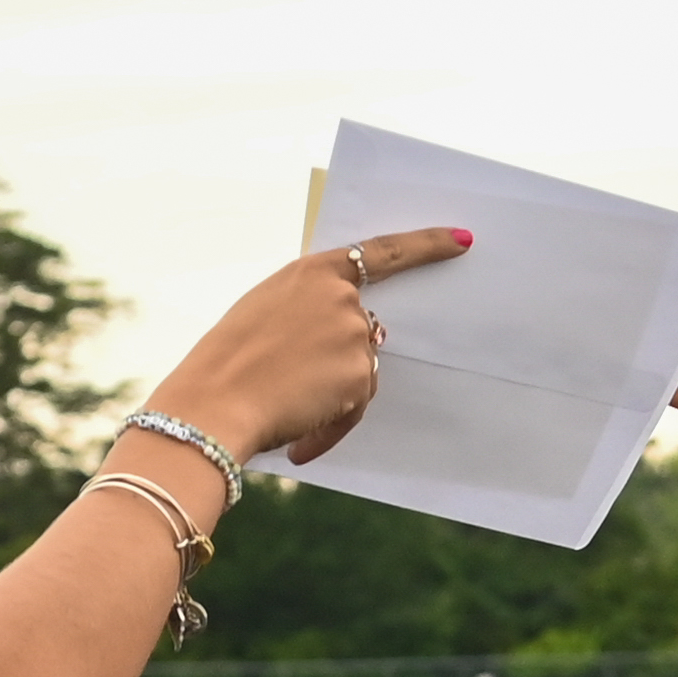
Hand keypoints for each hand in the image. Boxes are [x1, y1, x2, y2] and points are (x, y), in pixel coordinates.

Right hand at [154, 229, 470, 467]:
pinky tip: (302, 437)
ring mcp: (354, 335)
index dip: (426, 245)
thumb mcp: (265, 314)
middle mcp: (340, 297)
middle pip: (363, 329)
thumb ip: (313, 310)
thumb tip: (369, 336)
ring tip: (285, 406)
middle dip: (338, 357)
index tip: (463, 239)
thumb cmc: (228, 362)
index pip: (382, 251)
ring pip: (361, 370)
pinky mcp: (360, 375)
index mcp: (311, 272)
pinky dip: (333, 424)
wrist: (214, 404)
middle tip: (291, 377)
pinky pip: (357, 405)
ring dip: (333, 394)